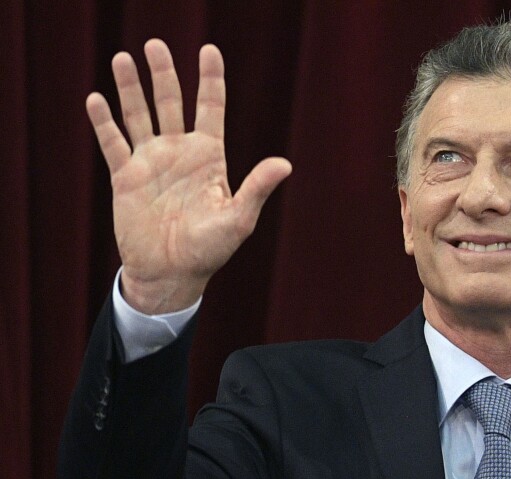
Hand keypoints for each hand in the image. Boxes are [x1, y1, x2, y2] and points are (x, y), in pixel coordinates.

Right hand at [86, 39, 290, 313]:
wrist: (172, 274)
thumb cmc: (210, 249)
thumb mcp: (239, 219)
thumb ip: (257, 188)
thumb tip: (285, 164)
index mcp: (209, 156)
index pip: (211, 107)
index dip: (210, 78)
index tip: (209, 50)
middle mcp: (179, 152)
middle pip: (171, 102)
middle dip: (163, 73)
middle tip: (154, 44)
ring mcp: (151, 162)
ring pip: (139, 115)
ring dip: (130, 88)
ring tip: (121, 58)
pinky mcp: (126, 178)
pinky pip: (113, 144)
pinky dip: (104, 122)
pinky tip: (96, 99)